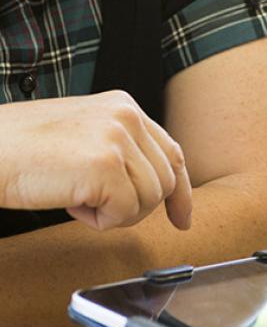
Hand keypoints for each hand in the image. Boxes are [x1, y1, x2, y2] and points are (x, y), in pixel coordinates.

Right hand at [0, 90, 192, 230]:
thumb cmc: (24, 149)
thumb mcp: (86, 136)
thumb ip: (121, 149)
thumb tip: (155, 188)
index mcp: (124, 106)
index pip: (172, 151)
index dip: (180, 190)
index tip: (182, 217)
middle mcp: (128, 117)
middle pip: (165, 181)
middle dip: (136, 206)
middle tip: (93, 204)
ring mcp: (118, 139)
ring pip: (149, 200)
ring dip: (114, 213)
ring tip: (77, 197)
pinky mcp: (106, 166)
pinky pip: (125, 212)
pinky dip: (99, 220)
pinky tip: (71, 203)